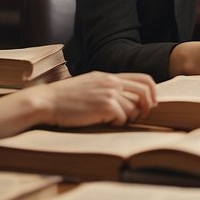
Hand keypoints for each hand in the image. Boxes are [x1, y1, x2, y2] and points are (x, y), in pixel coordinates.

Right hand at [32, 71, 157, 127]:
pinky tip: (105, 123)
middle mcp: (112, 82)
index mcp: (109, 76)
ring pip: (133, 109)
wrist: (47, 101)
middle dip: (147, 107)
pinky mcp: (105, 106)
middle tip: (139, 116)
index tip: (151, 103)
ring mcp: (109, 93)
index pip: (144, 79)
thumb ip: (107, 87)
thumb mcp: (89, 84)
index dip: (152, 92)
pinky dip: (117, 124)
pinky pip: (123, 119)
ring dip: (127, 118)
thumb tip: (126, 98)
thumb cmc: (65, 97)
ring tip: (113, 120)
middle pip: (145, 93)